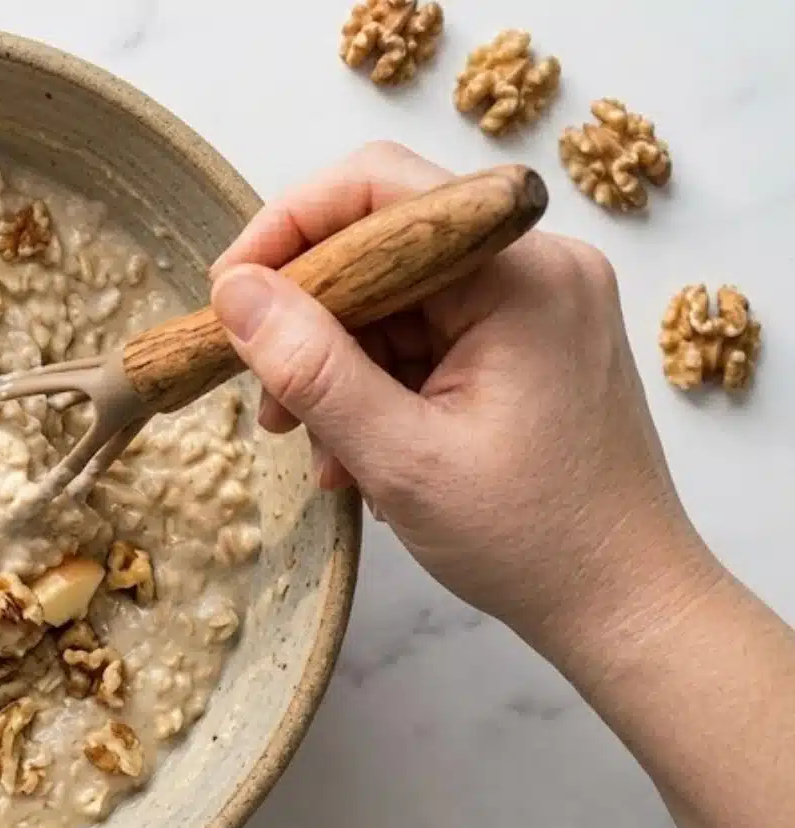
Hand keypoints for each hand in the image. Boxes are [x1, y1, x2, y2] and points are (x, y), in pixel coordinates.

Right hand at [208, 142, 717, 659]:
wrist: (627, 606)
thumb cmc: (533, 540)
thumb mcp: (401, 457)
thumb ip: (313, 367)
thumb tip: (234, 292)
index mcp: (522, 275)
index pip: (380, 191)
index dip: (288, 227)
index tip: (229, 295)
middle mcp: (538, 267)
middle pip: (382, 245)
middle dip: (308, 316)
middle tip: (263, 395)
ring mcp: (537, 305)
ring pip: (395, 296)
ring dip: (335, 363)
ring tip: (309, 442)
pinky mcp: (528, 344)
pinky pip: (426, 334)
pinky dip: (375, 383)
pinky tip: (354, 451)